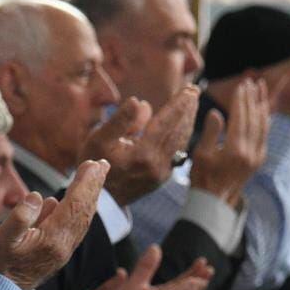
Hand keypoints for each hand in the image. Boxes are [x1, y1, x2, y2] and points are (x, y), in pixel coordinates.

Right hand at [0, 159, 108, 289]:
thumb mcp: (2, 239)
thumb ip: (20, 217)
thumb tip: (37, 196)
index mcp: (53, 239)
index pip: (74, 205)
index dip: (84, 183)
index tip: (93, 164)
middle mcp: (64, 245)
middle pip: (85, 210)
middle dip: (94, 186)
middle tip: (103, 164)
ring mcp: (63, 250)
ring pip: (83, 218)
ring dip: (91, 196)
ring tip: (95, 177)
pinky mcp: (58, 252)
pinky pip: (76, 227)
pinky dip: (81, 210)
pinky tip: (75, 201)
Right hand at [83, 87, 198, 204]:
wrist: (98, 200)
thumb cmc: (95, 166)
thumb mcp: (98, 140)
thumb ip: (120, 121)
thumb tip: (139, 102)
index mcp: (143, 153)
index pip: (167, 122)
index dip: (179, 104)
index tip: (190, 89)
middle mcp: (157, 164)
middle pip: (179, 131)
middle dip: (188, 110)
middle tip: (194, 91)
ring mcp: (162, 173)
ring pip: (181, 142)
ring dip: (187, 122)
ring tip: (191, 105)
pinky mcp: (162, 177)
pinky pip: (177, 152)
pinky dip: (182, 136)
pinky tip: (182, 127)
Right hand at [190, 78, 269, 205]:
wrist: (215, 201)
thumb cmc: (202, 178)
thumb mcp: (200, 155)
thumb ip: (210, 132)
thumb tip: (216, 112)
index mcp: (235, 150)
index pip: (241, 117)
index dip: (241, 100)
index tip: (241, 85)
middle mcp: (251, 152)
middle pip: (255, 118)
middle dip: (253, 98)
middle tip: (252, 82)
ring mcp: (257, 156)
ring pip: (264, 125)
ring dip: (262, 105)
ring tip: (261, 90)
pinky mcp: (259, 159)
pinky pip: (265, 134)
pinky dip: (264, 119)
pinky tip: (262, 110)